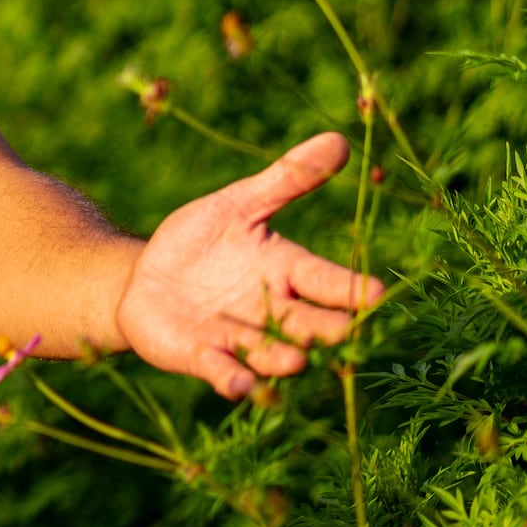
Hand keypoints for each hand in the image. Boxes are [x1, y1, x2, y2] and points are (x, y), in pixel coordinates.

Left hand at [115, 131, 384, 399]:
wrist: (148, 277)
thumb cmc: (204, 240)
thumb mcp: (238, 204)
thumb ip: (286, 179)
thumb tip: (338, 140)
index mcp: (287, 271)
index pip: (326, 280)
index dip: (350, 288)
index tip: (378, 294)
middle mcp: (272, 311)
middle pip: (308, 323)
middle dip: (326, 329)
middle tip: (346, 331)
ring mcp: (239, 338)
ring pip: (269, 353)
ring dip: (281, 358)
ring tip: (294, 360)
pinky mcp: (202, 356)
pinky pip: (222, 371)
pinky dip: (232, 379)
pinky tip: (238, 385)